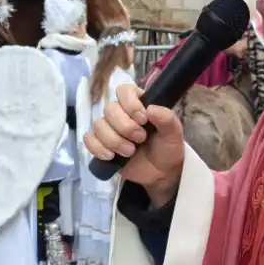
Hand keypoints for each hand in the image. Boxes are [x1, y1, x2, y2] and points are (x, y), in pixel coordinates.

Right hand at [83, 83, 184, 203]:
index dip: (130, 103)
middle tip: (140, 139)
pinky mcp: (100, 144)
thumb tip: (150, 108)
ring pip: (99, 124)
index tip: (143, 119)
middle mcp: (121, 112)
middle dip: (125, 127)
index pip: (124, 90)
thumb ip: (167, 119)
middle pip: (109, 108)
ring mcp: (109, 128)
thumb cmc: (167, 148)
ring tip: (130, 152)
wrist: (161, 173)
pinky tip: (111, 156)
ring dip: (114, 140)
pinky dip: (98, 148)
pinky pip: (89, 140)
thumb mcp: (174, 134)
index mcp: (138, 103)